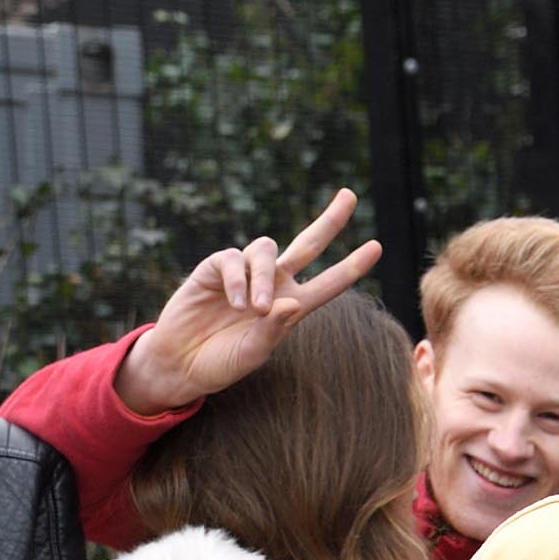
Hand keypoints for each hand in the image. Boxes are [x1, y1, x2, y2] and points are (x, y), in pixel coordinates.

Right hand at [114, 190, 382, 415]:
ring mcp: (244, 273)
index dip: (351, 266)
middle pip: (306, 244)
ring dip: (264, 276)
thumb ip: (274, 330)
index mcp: (290, 308)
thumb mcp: (254, 353)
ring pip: (266, 250)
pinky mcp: (215, 268)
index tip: (376, 246)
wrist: (182, 363)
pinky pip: (233, 259)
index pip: (327, 283)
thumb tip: (292, 303)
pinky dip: (237, 279)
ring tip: (255, 308)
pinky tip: (234, 304)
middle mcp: (272, 285)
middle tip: (350, 196)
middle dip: (329, 221)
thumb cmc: (222, 363)